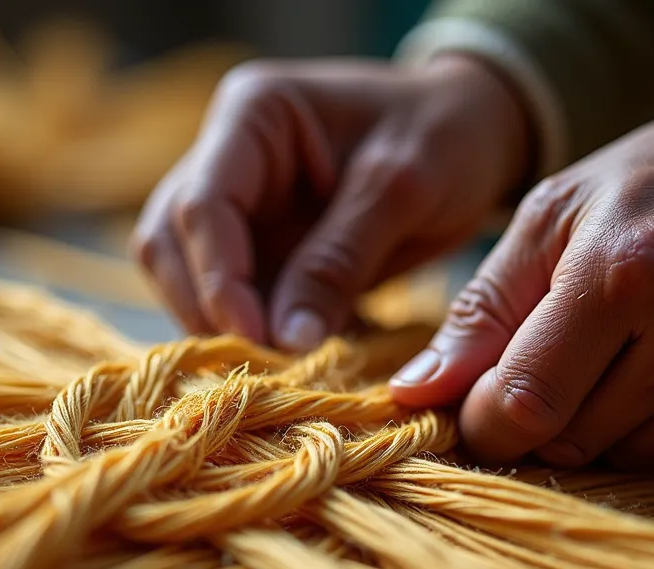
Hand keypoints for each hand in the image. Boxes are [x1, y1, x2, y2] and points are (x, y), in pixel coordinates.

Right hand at [132, 54, 530, 349]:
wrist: (479, 136)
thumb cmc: (447, 136)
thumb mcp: (402, 188)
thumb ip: (339, 258)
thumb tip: (285, 340)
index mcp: (253, 114)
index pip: (203, 204)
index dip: (219, 278)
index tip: (256, 337)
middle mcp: (227, 158)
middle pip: (173, 245)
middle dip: (209, 308)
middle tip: (264, 365)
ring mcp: (239, 208)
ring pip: (188, 279)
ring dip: (222, 328)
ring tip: (280, 368)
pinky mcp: (262, 251)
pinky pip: (234, 300)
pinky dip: (255, 334)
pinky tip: (296, 361)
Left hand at [390, 43, 653, 469]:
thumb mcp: (557, 211)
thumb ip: (483, 307)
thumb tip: (416, 394)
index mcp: (620, 278)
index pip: (520, 404)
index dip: (480, 418)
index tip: (474, 398)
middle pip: (563, 441)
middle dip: (532, 417)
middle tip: (546, 354)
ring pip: (615, 458)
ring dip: (590, 421)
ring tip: (613, 346)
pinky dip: (646, 424)